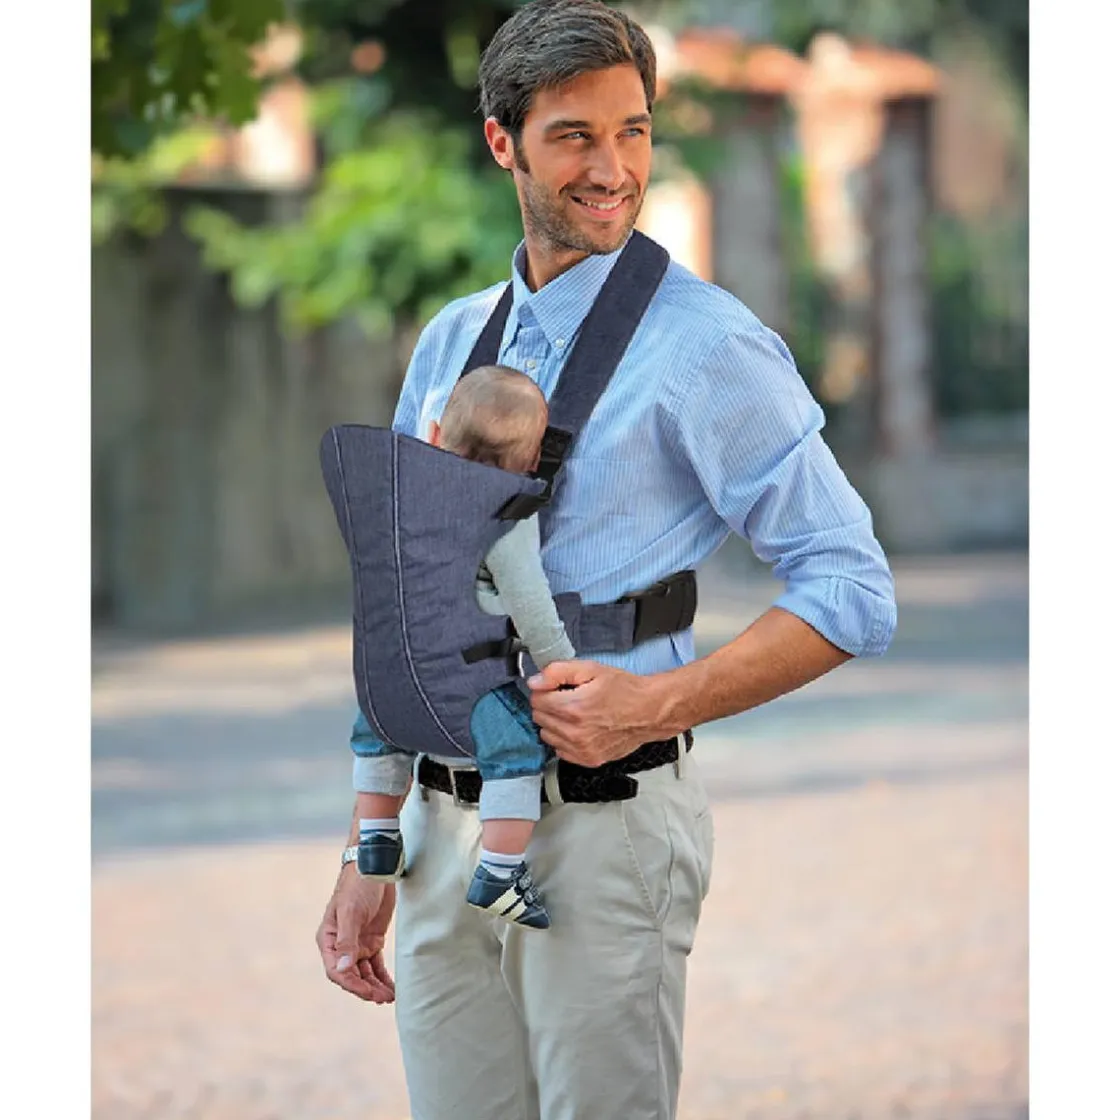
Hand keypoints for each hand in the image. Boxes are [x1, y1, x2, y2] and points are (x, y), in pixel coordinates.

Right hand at [315, 864, 396, 1002]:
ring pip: (365, 973)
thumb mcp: (351, 912)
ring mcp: (358, 944)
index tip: (368, 992)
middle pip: (351, 975)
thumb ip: (347, 941)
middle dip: (366, 989)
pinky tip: (392, 988)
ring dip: (375, 986)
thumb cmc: (357, 885)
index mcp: (329, 940)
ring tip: (390, 997)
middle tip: (383, 999)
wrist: (375, 867)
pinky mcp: (373, 940)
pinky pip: (376, 965)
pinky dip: (383, 977)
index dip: (351, 984)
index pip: (336, 971)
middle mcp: (341, 945)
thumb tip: (343, 969)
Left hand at [526, 659, 672, 766]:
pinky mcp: (589, 759)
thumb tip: (535, 681)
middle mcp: (575, 732)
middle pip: (539, 718)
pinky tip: (579, 728)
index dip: (545, 690)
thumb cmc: (625, 690)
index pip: (536, 700)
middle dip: (549, 705)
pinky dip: (565, 739)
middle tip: (568, 698)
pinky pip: (560, 750)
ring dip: (555, 723)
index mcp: (574, 707)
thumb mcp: (591, 669)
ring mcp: (582, 749)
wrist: (649, 711)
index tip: (557, 688)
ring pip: (547, 735)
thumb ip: (558, 672)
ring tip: (575, 713)